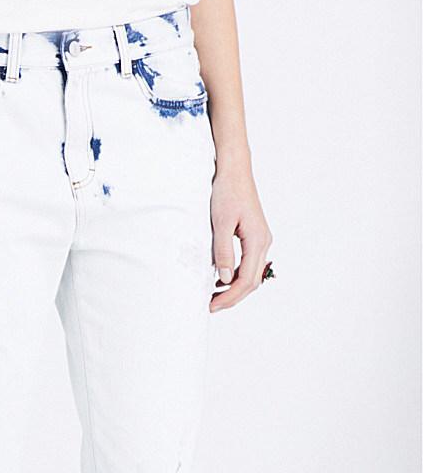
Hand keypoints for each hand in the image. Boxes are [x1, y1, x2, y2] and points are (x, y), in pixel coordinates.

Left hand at [209, 158, 272, 311]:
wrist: (235, 170)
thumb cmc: (228, 191)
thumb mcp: (221, 222)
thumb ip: (223, 251)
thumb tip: (225, 278)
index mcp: (258, 240)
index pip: (246, 280)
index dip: (230, 296)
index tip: (212, 304)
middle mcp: (264, 242)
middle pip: (252, 281)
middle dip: (233, 296)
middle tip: (212, 305)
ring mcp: (261, 238)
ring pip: (252, 273)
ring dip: (235, 287)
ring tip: (215, 294)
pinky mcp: (255, 234)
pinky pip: (249, 262)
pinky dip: (237, 273)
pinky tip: (222, 276)